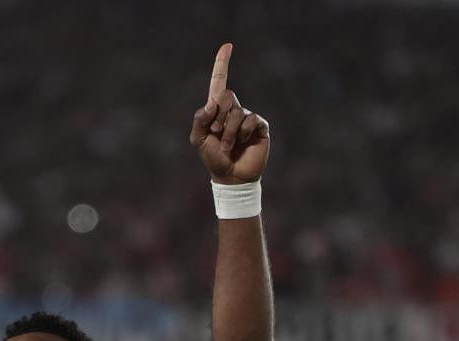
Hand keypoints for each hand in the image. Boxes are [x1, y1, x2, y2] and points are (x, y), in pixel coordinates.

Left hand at [190, 44, 270, 184]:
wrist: (231, 176)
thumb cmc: (213, 159)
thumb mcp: (199, 139)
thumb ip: (200, 119)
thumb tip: (212, 102)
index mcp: (216, 110)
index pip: (219, 82)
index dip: (222, 63)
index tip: (228, 45)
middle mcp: (233, 109)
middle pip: (226, 94)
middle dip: (218, 116)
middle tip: (216, 134)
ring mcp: (247, 117)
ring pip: (236, 111)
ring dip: (228, 132)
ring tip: (228, 146)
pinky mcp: (259, 126)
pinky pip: (250, 119)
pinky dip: (242, 132)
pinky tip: (243, 142)